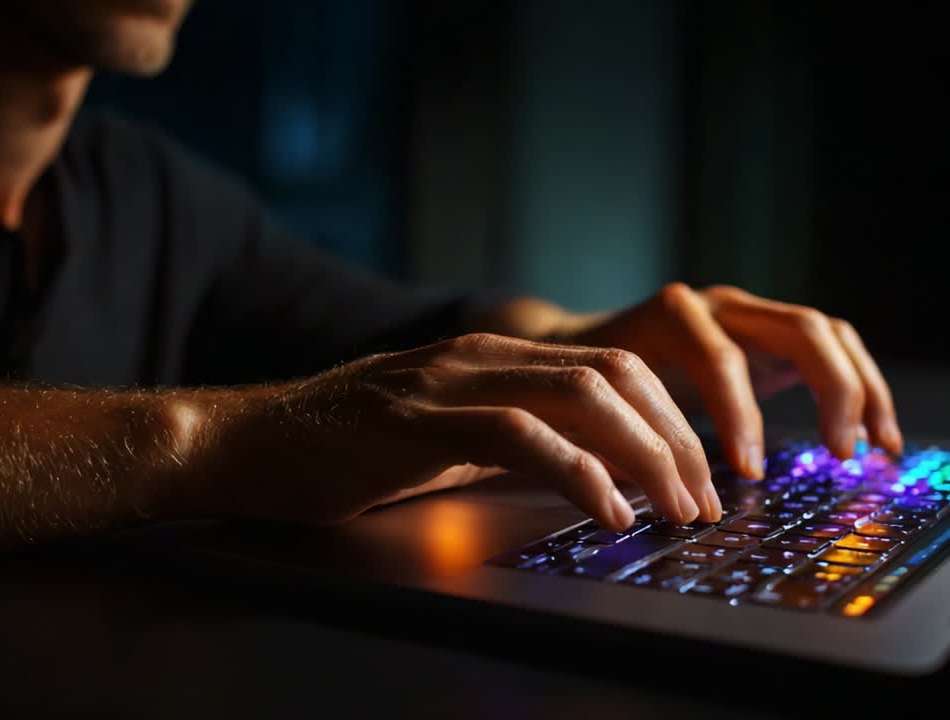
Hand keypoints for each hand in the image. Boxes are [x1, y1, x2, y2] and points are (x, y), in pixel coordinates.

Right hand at [172, 333, 721, 529]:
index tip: (698, 475)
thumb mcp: (441, 437)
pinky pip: (519, 436)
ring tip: (674, 509)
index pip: (610, 369)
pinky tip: (607, 511)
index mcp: (492, 356)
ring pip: (581, 396)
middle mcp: (480, 356)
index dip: (668, 420)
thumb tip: (583, 476)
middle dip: (674, 438)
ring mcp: (449, 381)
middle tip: (703, 499)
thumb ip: (507, 441)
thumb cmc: (342, 451)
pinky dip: (578, 473)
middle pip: (613, 376)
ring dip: (644, 455)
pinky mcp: (418, 422)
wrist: (247, 442)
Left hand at [550, 284, 901, 477]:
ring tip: (876, 447)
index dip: (739, 413)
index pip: (720, 356)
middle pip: (800, 327)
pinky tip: (876, 437)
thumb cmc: (591, 385)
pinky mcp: (774, 335)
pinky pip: (834, 348)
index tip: (748, 471)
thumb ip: (627, 437)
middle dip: (830, 390)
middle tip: (840, 452)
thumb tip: (653, 492)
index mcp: (673, 317)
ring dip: (861, 388)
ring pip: (828, 333)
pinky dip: (862, 388)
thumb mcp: (600, 405)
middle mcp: (721, 306)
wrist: (580, 346)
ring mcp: (753, 314)